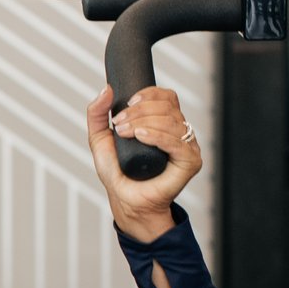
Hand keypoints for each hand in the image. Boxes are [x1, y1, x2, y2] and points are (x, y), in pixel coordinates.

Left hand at [86, 85, 197, 240]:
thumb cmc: (117, 171)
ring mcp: (187, 146)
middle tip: (119, 125)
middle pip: (167, 107)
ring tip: (125, 133)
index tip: (128, 102)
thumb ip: (98, 113)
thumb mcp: (100, 138)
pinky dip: (158, 136)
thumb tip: (107, 88)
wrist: (125, 199)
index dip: (148, 94)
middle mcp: (179, 132)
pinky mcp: (190, 162)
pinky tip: (142, 136)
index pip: (166, 96)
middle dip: (139, 111)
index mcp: (164, 122)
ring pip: (172, 121)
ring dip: (144, 122)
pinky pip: (178, 142)